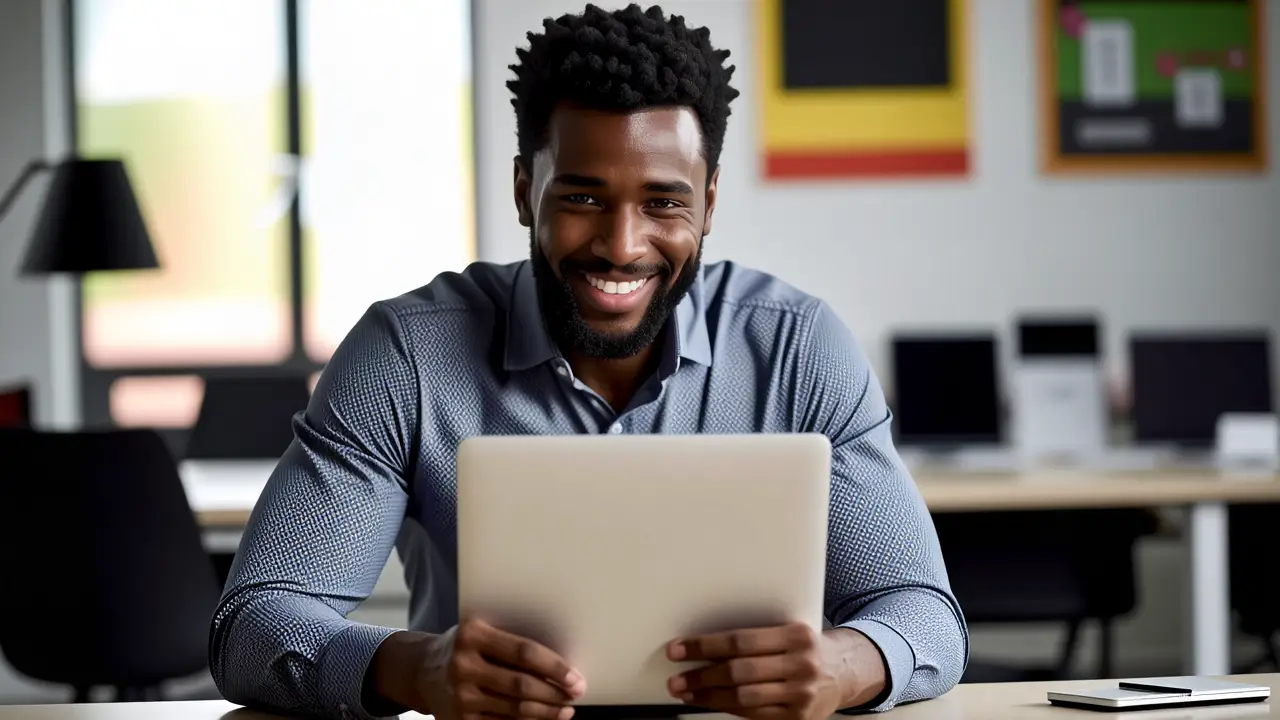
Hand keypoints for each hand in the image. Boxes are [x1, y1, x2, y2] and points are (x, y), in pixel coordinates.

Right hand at [370, 619, 585, 719]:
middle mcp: (463, 666)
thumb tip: (560, 661)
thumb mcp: (481, 631)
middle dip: (555, 693)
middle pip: (522, 685)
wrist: (422, 670)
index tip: (575, 676)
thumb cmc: (464, 647)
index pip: (524, 652)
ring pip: (515, 709)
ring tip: (565, 709)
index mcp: (472, 635)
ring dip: (547, 712)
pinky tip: (543, 719)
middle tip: (576, 693)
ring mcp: (460, 697)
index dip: (554, 666)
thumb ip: (511, 641)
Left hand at [665, 623, 843, 719]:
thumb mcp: (789, 633)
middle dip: (701, 675)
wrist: (844, 674)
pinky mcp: (798, 718)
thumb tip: (704, 645)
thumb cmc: (807, 649)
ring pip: (744, 697)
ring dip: (708, 696)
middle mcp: (801, 664)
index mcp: (796, 635)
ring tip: (686, 692)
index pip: (739, 640)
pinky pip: (754, 715)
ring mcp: (801, 694)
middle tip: (677, 678)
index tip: (679, 649)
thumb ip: (755, 638)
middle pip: (739, 671)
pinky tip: (712, 703)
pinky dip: (729, 709)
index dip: (704, 646)